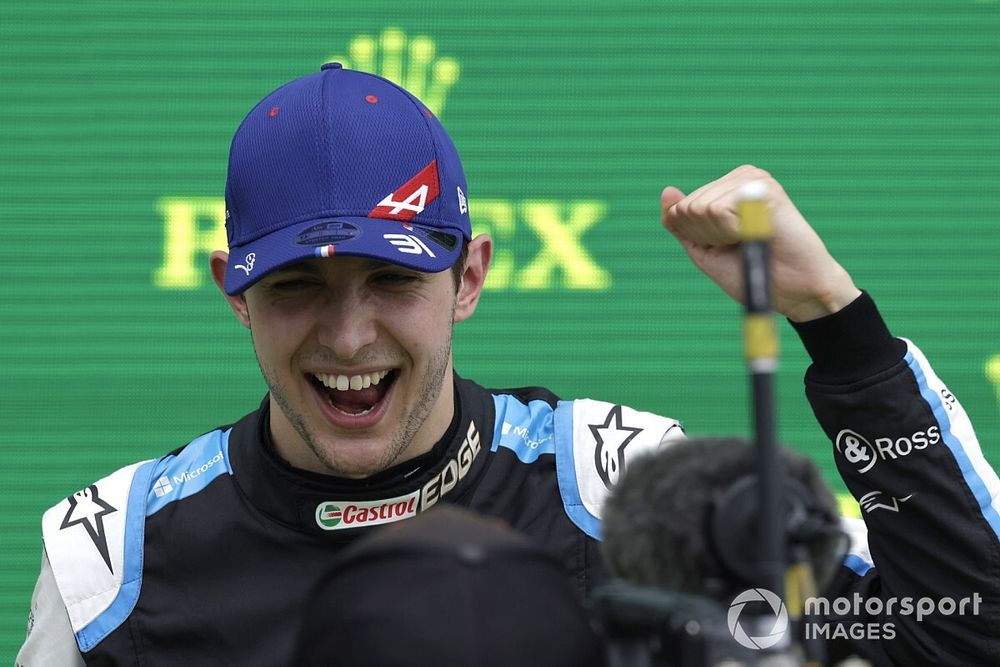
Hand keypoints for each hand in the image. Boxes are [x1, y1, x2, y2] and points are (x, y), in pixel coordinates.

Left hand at [660, 165, 860, 321]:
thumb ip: (681, 223)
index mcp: (724, 188)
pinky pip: (720, 211)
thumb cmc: (751, 271)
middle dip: (707, 236)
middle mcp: (739, 178)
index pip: (680, 209)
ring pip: (701, 209)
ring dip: (721, 236)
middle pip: (688, 208)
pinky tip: (756, 235)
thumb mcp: (704, 248)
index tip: (727, 246)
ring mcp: (752, 180)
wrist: (793, 291)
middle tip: (740, 245)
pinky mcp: (764, 189)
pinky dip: (732, 233)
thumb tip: (667, 190)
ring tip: (750, 240)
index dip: (697, 238)